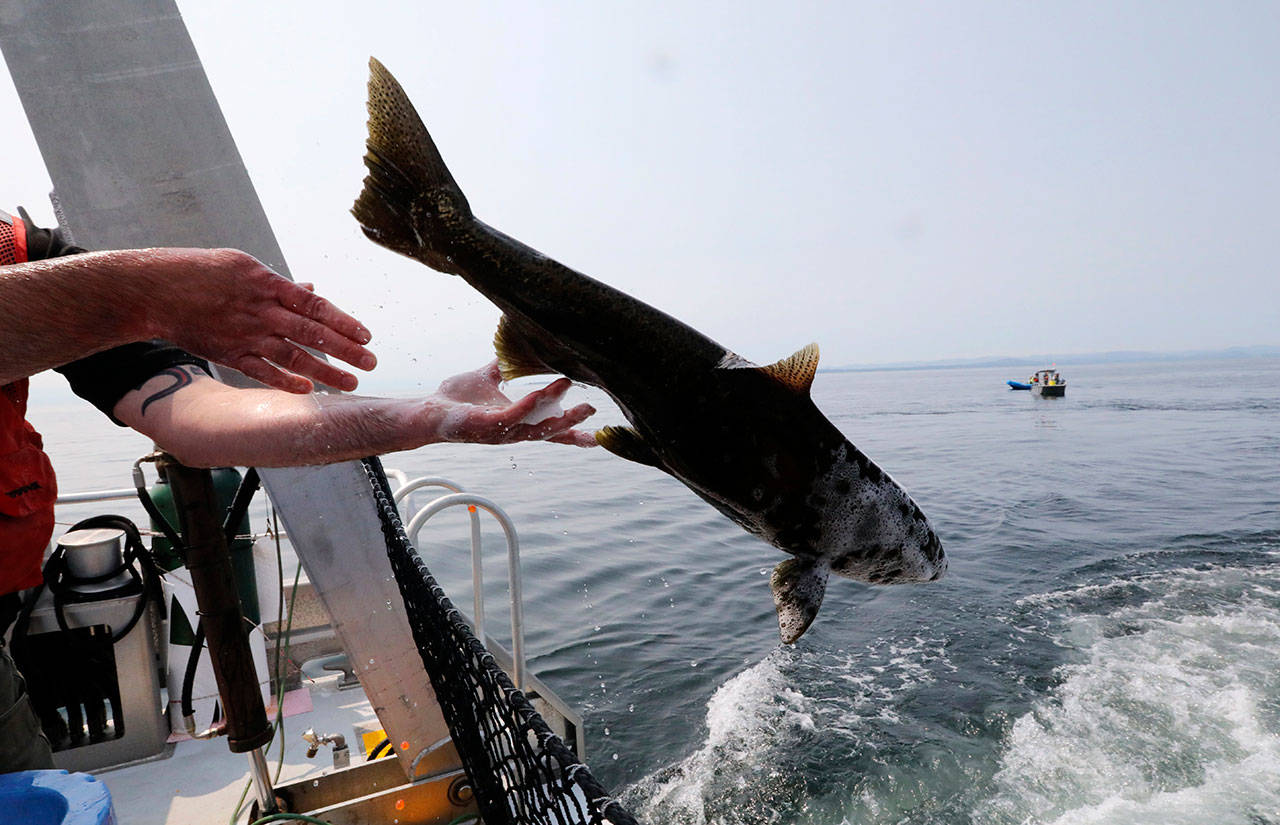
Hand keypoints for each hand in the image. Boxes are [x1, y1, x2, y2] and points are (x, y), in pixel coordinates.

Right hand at [147, 248, 375, 392]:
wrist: (153, 290)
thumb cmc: (199, 272)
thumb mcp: (243, 266)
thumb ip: (280, 284)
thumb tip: (311, 289)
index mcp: (267, 284)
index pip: (315, 305)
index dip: (343, 321)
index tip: (366, 335)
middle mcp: (260, 311)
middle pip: (311, 333)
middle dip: (345, 349)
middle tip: (371, 362)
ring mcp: (245, 334)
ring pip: (292, 356)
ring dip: (325, 371)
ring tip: (351, 382)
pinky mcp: (228, 353)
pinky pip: (262, 372)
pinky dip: (285, 382)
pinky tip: (308, 390)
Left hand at [432, 361, 596, 445]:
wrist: (429, 410)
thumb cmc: (455, 400)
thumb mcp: (486, 378)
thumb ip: (504, 366)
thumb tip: (518, 345)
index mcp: (515, 422)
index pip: (549, 429)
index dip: (572, 432)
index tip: (595, 436)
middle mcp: (512, 431)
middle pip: (550, 433)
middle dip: (573, 425)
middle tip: (593, 414)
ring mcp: (502, 432)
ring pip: (538, 429)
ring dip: (559, 417)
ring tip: (577, 400)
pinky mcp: (488, 427)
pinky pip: (514, 416)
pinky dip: (531, 405)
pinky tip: (543, 393)